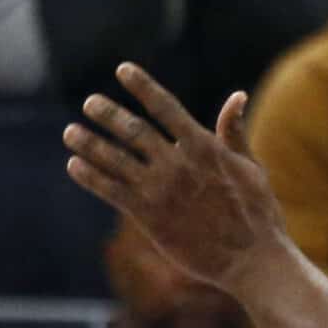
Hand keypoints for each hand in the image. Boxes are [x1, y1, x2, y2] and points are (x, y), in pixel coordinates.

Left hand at [64, 65, 287, 292]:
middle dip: (108, 114)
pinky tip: (74, 164)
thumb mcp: (250, 166)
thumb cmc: (256, 211)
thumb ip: (234, 132)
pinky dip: (90, 176)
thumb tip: (237, 96)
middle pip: (134, 130)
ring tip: (71, 131)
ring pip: (115, 159)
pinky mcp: (148, 216)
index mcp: (204, 147)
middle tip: (90, 102)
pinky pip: (110, 191)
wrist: (250, 257)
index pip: (166, 107)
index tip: (123, 70)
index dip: (142, 87)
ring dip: (90, 143)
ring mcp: (160, 190)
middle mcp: (177, 164)